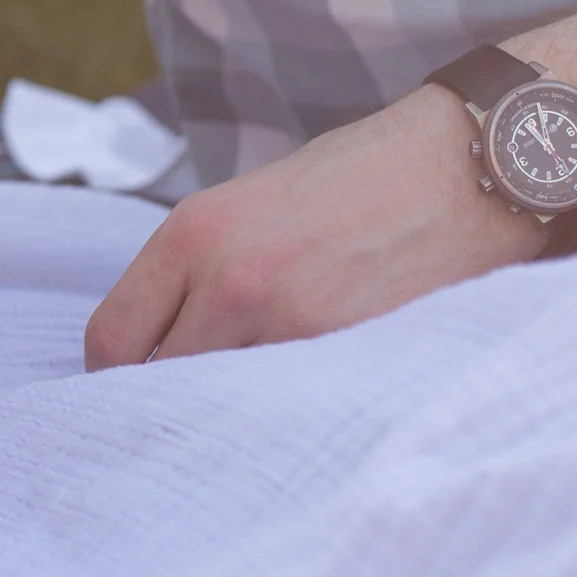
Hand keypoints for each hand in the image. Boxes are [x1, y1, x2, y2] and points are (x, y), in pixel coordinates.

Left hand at [83, 86, 546, 367]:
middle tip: (198, 407)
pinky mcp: (350, 349)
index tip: (138, 388)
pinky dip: (291, 413)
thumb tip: (157, 349)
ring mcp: (289, 319)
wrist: (466, 163)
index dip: (115, 377)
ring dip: (235, 412)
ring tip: (260, 403)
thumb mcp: (250, 206)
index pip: (110, 339)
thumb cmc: (360, 181)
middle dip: (174, 399)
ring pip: (224, 402)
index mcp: (192, 232)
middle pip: (158, 382)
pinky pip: (292, 406)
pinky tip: (312, 399)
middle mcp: (228, 276)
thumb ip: (199, 271)